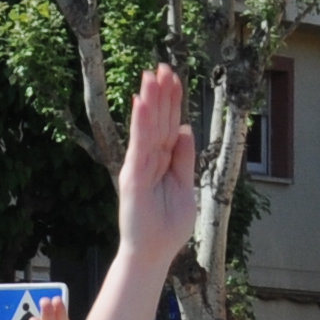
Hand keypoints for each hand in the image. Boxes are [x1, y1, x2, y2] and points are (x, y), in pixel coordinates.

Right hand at [119, 63, 206, 267]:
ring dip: (149, 100)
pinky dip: (139, 123)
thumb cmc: (168, 225)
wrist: (154, 253)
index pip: (170, 125)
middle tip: (162, 66)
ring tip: (151, 75)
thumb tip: (186, 129)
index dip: (173, 102)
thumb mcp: (185, 186)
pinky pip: (138, 144)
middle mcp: (150, 159)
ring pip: (148, 127)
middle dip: (162, 94)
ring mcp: (140, 166)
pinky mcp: (133, 176)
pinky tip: (141, 103)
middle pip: (159, 120)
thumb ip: (184, 158)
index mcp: (164, 161)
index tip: (174, 78)